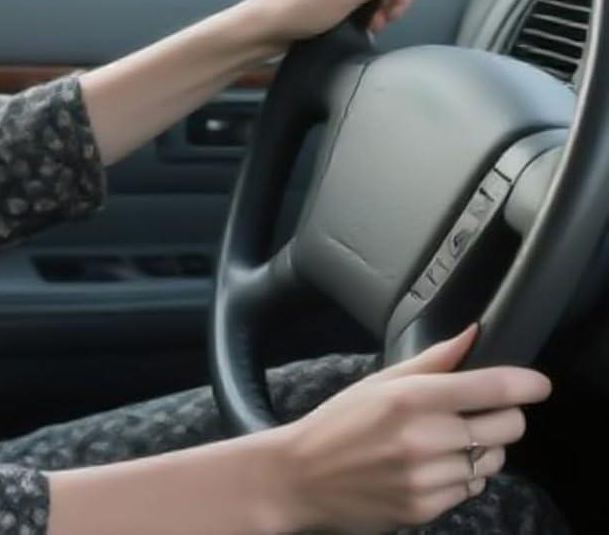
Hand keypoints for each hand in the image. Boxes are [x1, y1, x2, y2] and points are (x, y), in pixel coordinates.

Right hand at [269, 320, 551, 534]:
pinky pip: (470, 489)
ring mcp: (427, 477)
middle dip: (505, 418)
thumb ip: (431, 360)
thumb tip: (471, 334)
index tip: (539, 384)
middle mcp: (424, 437)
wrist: (302, 475)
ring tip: (448, 443)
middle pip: (505, 427)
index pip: (488, 388)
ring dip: (482, 450)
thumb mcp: (379, 382)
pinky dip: (461, 477)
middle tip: (482, 414)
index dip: (524, 384)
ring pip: (491, 461)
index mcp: (410, 397)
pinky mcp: (427, 508)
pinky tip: (433, 467)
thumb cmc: (339, 422)